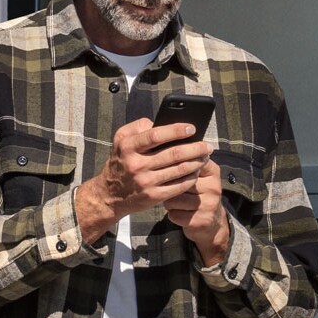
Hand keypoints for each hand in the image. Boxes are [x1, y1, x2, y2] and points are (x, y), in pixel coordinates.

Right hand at [74, 119, 203, 245]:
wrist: (109, 195)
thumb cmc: (120, 162)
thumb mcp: (120, 141)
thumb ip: (138, 127)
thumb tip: (159, 122)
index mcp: (127, 147)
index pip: (155, 135)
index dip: (176, 130)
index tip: (192, 128)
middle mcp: (136, 165)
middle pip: (174, 154)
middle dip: (196, 148)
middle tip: (207, 145)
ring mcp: (145, 182)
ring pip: (180, 169)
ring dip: (198, 162)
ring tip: (205, 157)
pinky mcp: (153, 196)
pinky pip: (179, 185)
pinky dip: (192, 177)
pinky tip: (196, 171)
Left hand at [163, 149, 230, 266]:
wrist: (210, 223)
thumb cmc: (196, 194)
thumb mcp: (197, 176)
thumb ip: (184, 163)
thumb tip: (162, 146)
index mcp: (212, 171)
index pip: (188, 162)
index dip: (172, 167)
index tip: (165, 170)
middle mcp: (213, 186)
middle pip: (177, 181)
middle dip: (169, 186)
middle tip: (169, 189)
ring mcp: (209, 204)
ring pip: (173, 199)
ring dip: (169, 202)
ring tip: (177, 202)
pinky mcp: (201, 220)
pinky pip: (174, 214)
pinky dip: (172, 214)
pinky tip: (179, 213)